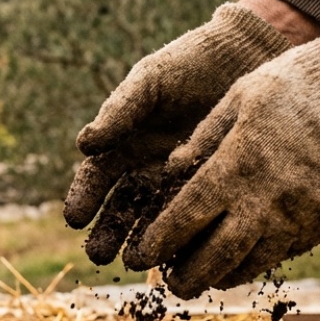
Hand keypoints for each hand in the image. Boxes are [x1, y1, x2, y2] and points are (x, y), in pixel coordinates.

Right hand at [62, 2, 292, 265]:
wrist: (244, 58)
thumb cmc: (189, 64)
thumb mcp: (150, 81)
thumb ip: (119, 111)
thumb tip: (83, 144)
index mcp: (122, 147)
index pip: (95, 180)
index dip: (83, 198)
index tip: (74, 217)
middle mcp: (145, 173)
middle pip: (120, 212)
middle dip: (107, 235)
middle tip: (100, 255)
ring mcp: (178, 187)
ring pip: (154, 224)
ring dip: (142, 245)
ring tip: (137, 262)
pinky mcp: (212, 192)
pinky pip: (196, 219)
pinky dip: (188, 238)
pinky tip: (184, 253)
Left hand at [132, 9, 319, 298]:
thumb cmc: (292, 83)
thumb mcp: (237, 97)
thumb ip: (201, 139)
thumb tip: (169, 171)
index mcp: (235, 165)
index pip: (186, 217)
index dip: (160, 242)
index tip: (142, 255)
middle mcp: (265, 199)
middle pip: (217, 256)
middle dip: (188, 277)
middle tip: (171, 284)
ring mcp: (298, 213)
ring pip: (253, 263)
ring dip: (224, 276)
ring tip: (205, 279)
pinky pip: (285, 252)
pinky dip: (259, 262)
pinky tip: (245, 260)